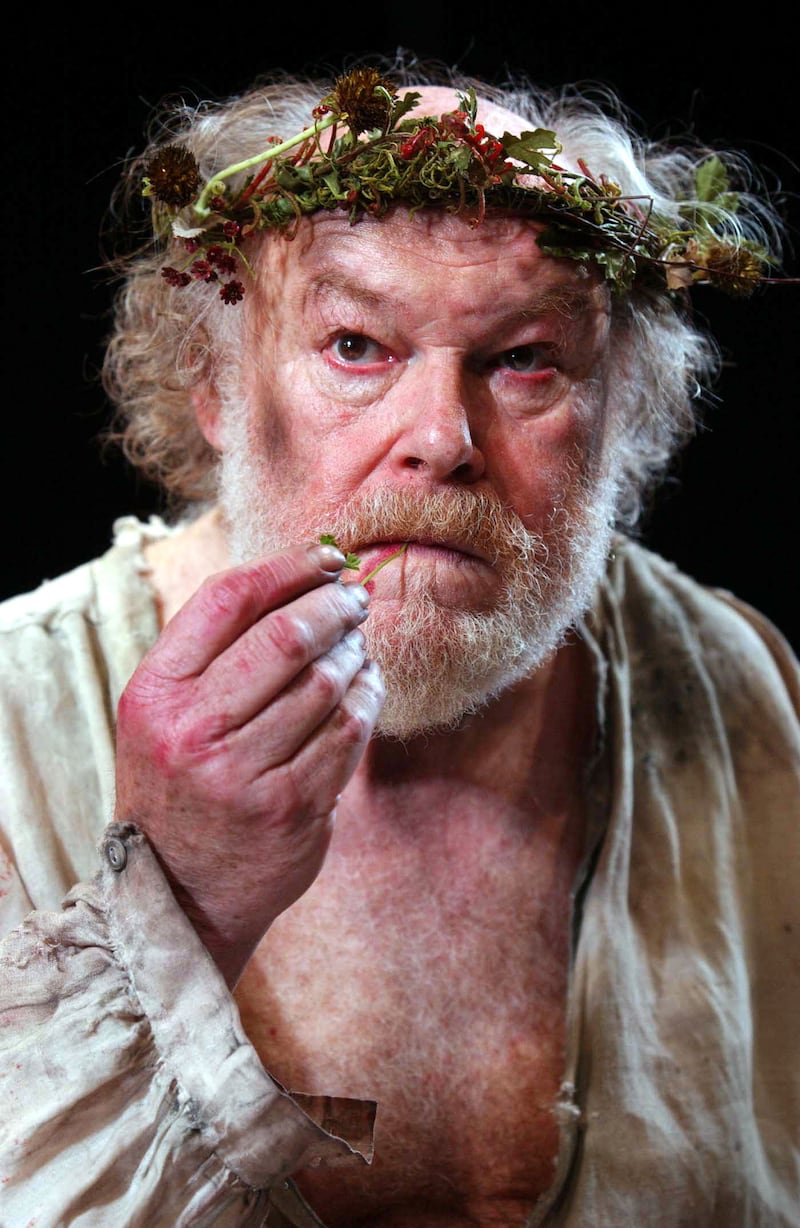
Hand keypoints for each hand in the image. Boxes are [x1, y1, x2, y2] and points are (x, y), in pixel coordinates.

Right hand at [113, 541, 384, 986]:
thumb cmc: (179, 784)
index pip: (227, 600)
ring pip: (324, 682)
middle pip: (285, 636)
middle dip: (333, 606)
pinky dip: (367, 699)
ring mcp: (242, 773)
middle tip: (355, 599)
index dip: (287, 567)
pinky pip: (348, 732)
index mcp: (154, 692)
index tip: (326, 557)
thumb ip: (212, 651)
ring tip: (357, 647)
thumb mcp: (162, 714)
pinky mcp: (291, 808)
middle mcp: (191, 730)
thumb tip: (299, 579)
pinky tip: (366, 689)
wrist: (179, 893)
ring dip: (353, 654)